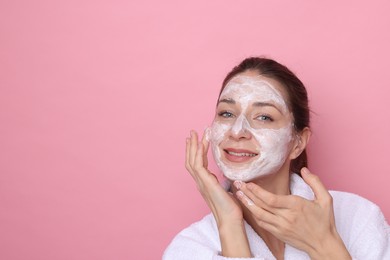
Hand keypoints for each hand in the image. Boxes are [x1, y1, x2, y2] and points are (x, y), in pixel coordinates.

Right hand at [185, 130, 250, 256]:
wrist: (230, 219)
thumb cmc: (231, 208)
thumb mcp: (227, 191)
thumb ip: (225, 183)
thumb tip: (230, 178)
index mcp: (205, 183)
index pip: (197, 164)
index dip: (195, 152)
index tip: (196, 141)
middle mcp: (200, 182)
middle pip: (190, 160)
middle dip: (191, 145)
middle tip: (191, 132)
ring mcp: (201, 182)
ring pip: (192, 160)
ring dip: (193, 146)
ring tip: (194, 133)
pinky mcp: (206, 183)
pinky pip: (198, 165)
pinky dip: (198, 153)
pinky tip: (201, 143)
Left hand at [235, 168, 350, 259]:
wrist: (323, 245)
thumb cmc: (324, 222)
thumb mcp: (326, 199)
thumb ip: (315, 182)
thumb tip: (304, 170)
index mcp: (295, 206)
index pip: (271, 199)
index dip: (257, 191)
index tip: (248, 183)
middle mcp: (286, 217)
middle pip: (261, 205)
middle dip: (247, 193)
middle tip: (237, 184)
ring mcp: (281, 227)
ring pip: (259, 215)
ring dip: (247, 204)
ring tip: (238, 194)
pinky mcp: (278, 233)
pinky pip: (262, 223)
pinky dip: (254, 214)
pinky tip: (248, 207)